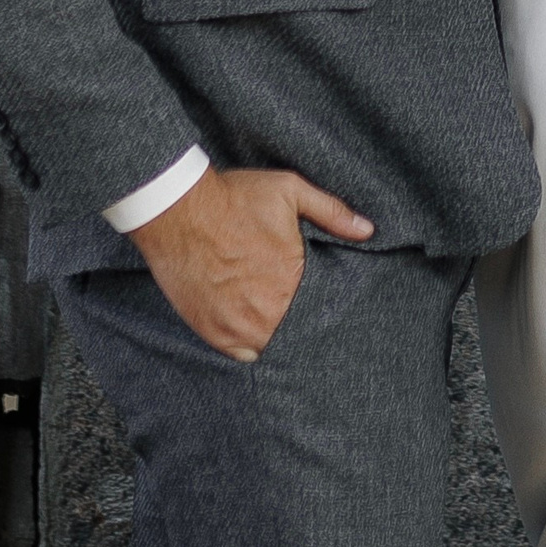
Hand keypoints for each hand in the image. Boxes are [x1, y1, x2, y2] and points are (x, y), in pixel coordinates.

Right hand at [131, 165, 373, 361]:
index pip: (324, 307)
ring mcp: (239, 328)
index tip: (323, 300)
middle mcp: (269, 312)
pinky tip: (253, 326)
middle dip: (302, 321)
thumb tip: (367, 230)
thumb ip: (332, 212)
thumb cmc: (234, 199)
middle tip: (294, 306)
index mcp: (293, 280)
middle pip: (299, 330)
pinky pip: (244, 355)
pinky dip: (251, 345)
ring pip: (273, 347)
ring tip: (276, 318)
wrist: (178, 212)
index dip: (324, 304)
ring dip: (278, 335)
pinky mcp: (214, 335)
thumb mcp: (290, 191)